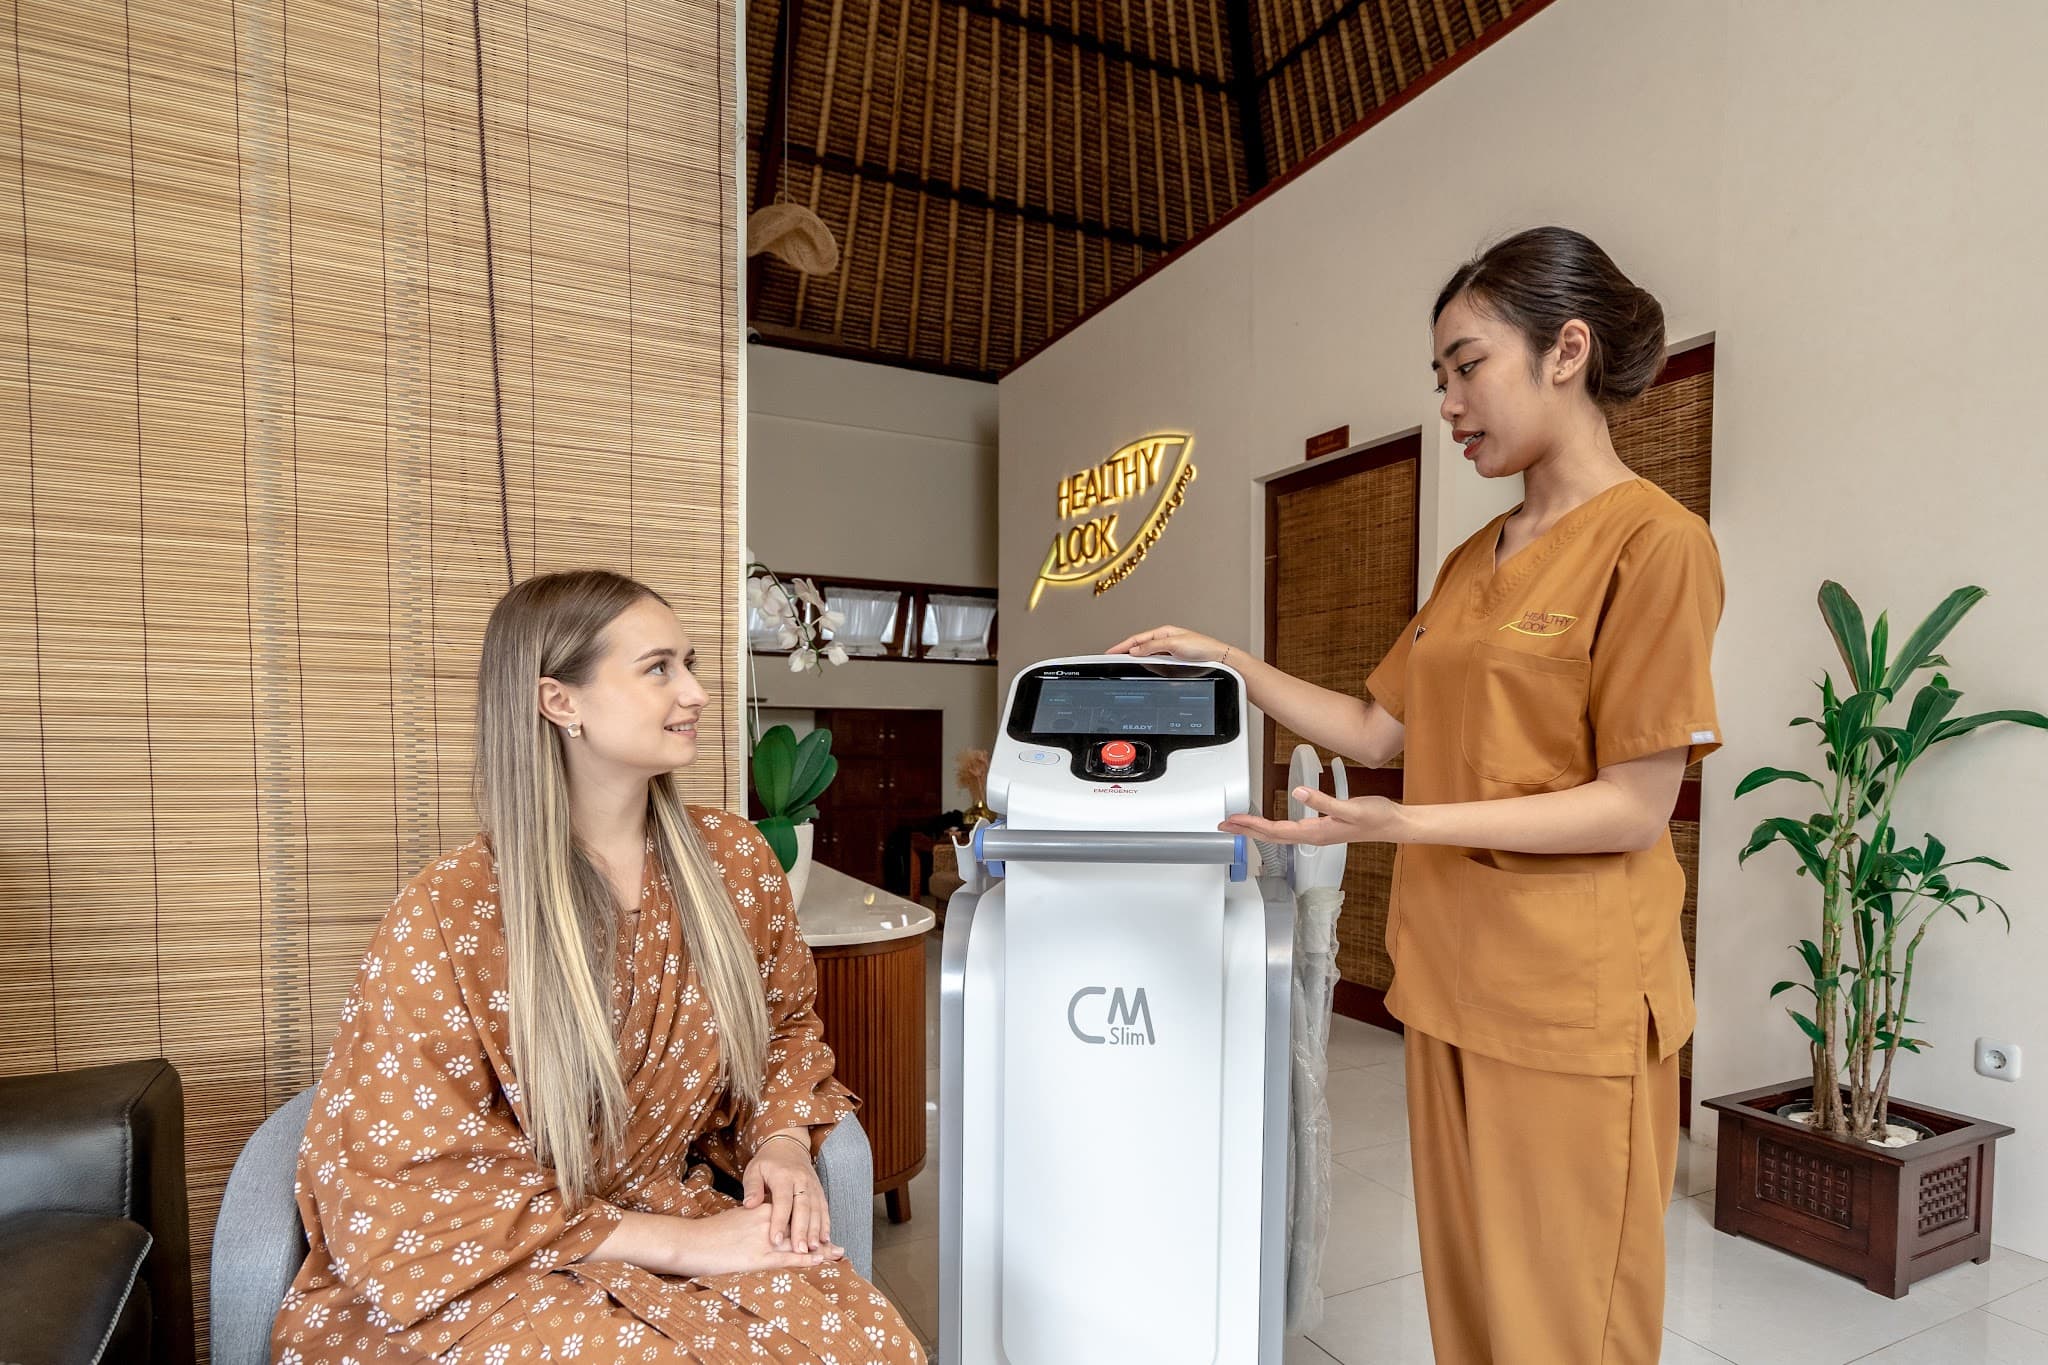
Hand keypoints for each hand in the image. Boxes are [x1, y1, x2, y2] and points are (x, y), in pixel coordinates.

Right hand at [669, 1202, 842, 1277]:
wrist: (689, 1241)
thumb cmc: (709, 1232)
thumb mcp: (736, 1219)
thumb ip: (754, 1220)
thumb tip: (764, 1226)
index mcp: (761, 1210)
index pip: (793, 1216)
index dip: (811, 1224)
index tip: (824, 1231)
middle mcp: (767, 1221)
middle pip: (801, 1229)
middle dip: (821, 1238)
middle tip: (839, 1247)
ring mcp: (763, 1239)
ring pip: (799, 1244)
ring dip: (820, 1250)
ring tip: (838, 1255)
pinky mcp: (757, 1257)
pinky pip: (786, 1258)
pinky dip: (804, 1260)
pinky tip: (818, 1262)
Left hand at [743, 1132, 831, 1254]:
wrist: (788, 1147)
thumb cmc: (767, 1163)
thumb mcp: (754, 1171)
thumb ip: (752, 1188)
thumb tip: (749, 1205)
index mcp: (783, 1176)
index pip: (782, 1201)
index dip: (779, 1221)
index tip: (776, 1240)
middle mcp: (801, 1181)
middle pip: (803, 1208)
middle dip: (802, 1230)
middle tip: (799, 1251)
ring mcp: (813, 1185)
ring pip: (816, 1209)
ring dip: (816, 1230)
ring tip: (813, 1248)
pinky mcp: (819, 1190)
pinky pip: (824, 1208)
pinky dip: (825, 1224)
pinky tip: (824, 1239)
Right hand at [1104, 624, 1232, 663]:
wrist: (1217, 658)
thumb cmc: (1201, 647)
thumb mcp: (1174, 645)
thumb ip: (1153, 647)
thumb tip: (1135, 650)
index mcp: (1163, 632)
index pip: (1137, 639)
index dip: (1122, 645)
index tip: (1110, 651)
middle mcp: (1165, 640)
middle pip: (1139, 646)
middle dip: (1125, 651)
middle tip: (1111, 658)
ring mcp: (1168, 651)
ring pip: (1146, 655)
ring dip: (1135, 658)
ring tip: (1123, 662)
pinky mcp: (1173, 661)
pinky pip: (1155, 661)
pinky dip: (1146, 664)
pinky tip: (1142, 667)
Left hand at [1220, 785, 1407, 845]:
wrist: (1393, 824)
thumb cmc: (1375, 816)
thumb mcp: (1350, 807)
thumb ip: (1323, 801)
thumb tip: (1298, 793)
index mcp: (1315, 833)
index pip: (1275, 830)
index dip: (1252, 826)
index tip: (1233, 822)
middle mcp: (1312, 837)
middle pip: (1271, 836)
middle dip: (1246, 831)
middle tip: (1224, 826)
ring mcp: (1317, 834)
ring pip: (1278, 835)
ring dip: (1256, 830)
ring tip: (1239, 825)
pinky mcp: (1321, 830)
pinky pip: (1289, 831)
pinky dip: (1272, 828)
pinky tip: (1269, 825)